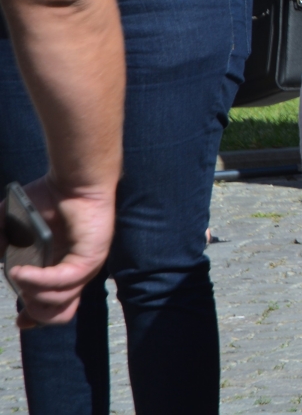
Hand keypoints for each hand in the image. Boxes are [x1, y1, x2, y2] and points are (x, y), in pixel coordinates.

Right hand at [9, 177, 114, 326]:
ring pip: (58, 302)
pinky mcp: (89, 259)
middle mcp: (75, 272)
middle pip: (58, 314)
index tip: (20, 322)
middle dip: (34, 311)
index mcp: (61, 268)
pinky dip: (38, 281)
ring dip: (32, 294)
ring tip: (18, 273)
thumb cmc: (48, 197)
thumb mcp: (12, 222)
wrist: (74, 179)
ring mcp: (85, 267)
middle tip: (21, 289)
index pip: (55, 306)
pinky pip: (62, 282)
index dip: (36, 318)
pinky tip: (21, 272)